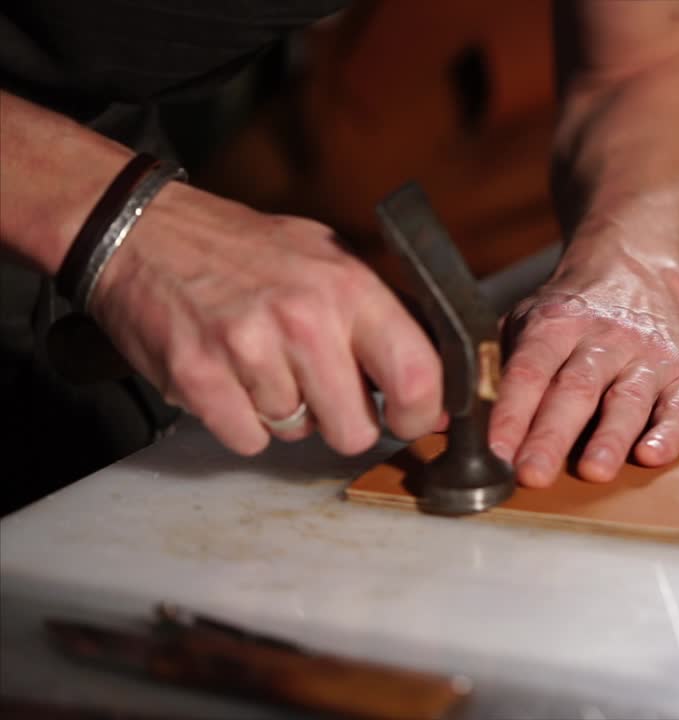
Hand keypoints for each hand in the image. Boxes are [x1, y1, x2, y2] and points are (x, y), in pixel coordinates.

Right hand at [90, 182, 442, 455]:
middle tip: (321, 389)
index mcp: (350, 288)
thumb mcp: (332, 260)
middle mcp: (305, 319)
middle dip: (343, 422)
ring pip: (297, 434)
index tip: (409, 419)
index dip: (420, 414)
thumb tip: (434, 395)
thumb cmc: (249, 252)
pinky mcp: (199, 378)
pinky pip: (247, 440)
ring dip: (285, 412)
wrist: (147, 232)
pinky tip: (232, 377)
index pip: (417, 376)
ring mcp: (249, 350)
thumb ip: (387, 323)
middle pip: (355, 430)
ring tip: (263, 363)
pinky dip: (241, 420)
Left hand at [489, 260, 678, 485]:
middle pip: (576, 387)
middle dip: (552, 434)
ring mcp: (647, 354)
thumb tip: (440, 419)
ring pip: (628, 396)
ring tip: (593, 471)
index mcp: (556, 324)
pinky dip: (669, 431)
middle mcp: (604, 337)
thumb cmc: (570, 313)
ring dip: (611, 436)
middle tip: (531, 474)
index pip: (529, 369)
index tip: (493, 450)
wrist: (634, 270)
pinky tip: (652, 455)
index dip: (510, 410)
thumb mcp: (524, 324)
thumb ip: (488, 370)